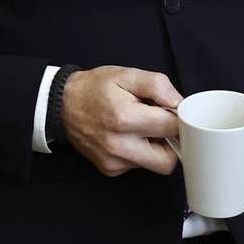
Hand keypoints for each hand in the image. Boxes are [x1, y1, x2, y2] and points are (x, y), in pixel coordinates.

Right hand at [61, 66, 181, 175]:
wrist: (62, 104)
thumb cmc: (95, 88)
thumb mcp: (127, 75)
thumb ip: (158, 85)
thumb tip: (179, 102)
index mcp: (125, 119)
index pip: (172, 128)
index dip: (181, 118)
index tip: (177, 111)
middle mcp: (118, 145)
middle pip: (168, 160)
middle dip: (175, 142)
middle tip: (167, 125)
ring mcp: (113, 161)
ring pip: (155, 165)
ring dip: (159, 148)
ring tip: (147, 128)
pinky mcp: (109, 168)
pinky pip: (138, 166)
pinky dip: (143, 153)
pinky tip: (133, 136)